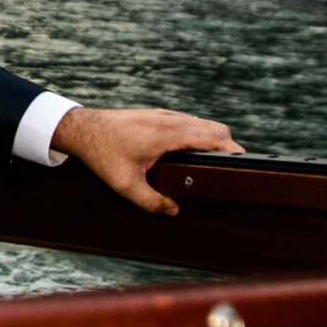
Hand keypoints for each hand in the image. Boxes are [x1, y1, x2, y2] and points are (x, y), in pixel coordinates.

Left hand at [52, 107, 241, 215]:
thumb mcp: (125, 185)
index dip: (233, 150)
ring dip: (213, 138)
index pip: (214, 138)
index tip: (245, 163)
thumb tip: (173, 211)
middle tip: (231, 168)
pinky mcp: (157, 114)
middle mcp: (170, 120)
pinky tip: (193, 151)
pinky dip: (198, 134)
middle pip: (215, 128)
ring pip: (202, 123)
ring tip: (215, 161)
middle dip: (227, 146)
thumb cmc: (101, 153)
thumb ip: (151, 201)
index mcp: (169, 134)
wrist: (80, 127)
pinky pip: (188, 121)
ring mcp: (164, 114)